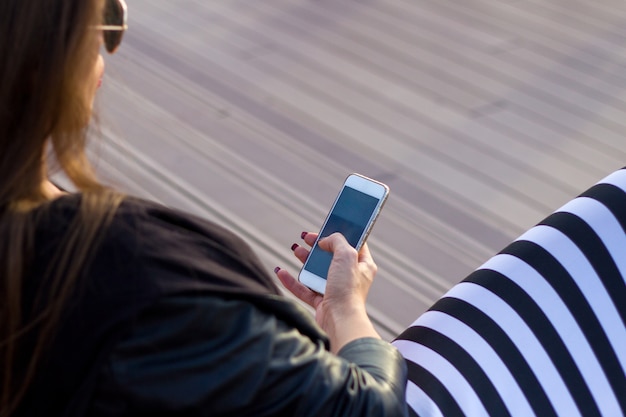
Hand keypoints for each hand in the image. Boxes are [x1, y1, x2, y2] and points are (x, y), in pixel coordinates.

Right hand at [275, 232, 379, 351]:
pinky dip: (292, 281)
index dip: (339, 234)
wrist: (339, 321)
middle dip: (317, 246)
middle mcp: (351, 277)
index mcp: (363, 265)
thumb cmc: (347, 290)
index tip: (326, 227)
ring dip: (305, 260)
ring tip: (295, 249)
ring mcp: (336, 290)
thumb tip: (326, 240)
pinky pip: (304, 289)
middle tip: (306, 237)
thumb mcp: (346, 255)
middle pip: (331, 256)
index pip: (353, 244)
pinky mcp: (322, 302)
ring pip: (317, 271)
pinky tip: (280, 272)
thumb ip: (337, 241)